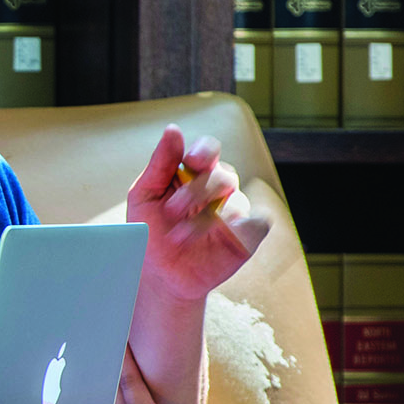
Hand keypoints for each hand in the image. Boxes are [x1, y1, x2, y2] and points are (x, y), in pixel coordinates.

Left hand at [127, 125, 270, 304]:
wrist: (158, 273)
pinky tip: (219, 237)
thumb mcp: (144, 196)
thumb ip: (159, 163)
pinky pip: (258, 222)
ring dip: (204, 221)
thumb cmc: (149, 230)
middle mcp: (218, 188)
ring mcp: (235, 211)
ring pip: (236, 202)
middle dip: (195, 192)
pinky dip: (241, 229)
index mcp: (194, 173)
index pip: (208, 150)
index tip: (192, 161)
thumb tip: (173, 130)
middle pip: (222, 175)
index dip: (204, 151)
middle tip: (171, 211)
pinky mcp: (248, 235)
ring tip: (178, 237)